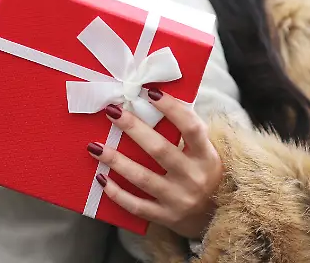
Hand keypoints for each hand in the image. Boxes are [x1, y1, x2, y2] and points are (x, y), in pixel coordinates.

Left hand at [87, 91, 222, 238]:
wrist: (215, 218)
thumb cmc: (204, 174)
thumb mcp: (206, 152)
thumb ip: (188, 130)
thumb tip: (156, 98)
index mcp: (206, 157)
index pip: (191, 128)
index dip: (172, 109)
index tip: (149, 92)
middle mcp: (193, 178)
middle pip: (160, 150)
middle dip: (134, 128)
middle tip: (112, 111)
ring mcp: (178, 200)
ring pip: (143, 178)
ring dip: (116, 160)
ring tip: (95, 146)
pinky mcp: (165, 217)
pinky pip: (136, 206)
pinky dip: (117, 193)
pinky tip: (101, 178)